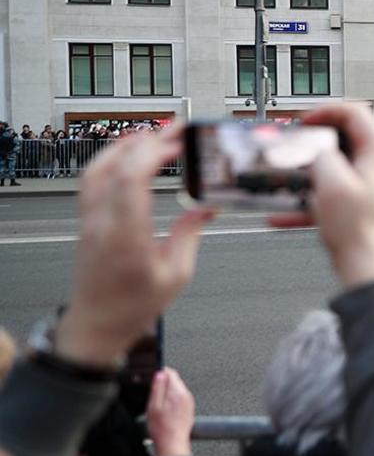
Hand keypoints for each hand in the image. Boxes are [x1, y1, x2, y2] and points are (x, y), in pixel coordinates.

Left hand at [57, 126, 212, 367]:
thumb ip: (190, 235)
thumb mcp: (176, 275)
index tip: (179, 141)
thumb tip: (205, 208)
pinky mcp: (86, 220)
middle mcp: (102, 223)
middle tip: (177, 130)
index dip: (154, 152)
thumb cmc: (134, 306)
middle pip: (116, 166)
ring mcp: (89, 220)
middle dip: (148, 141)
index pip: (130, 178)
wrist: (97, 324)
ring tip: (155, 136)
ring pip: (97, 167)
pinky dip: (111, 158)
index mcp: (126, 236)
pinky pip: (92, 179)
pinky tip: (130, 154)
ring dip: (126, 145)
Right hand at [146, 368, 194, 455]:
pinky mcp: (188, 409)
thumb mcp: (153, 406)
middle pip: (174, 380)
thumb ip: (157, 388)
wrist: (172, 444)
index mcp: (178, 392)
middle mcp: (186, 395)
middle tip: (153, 394)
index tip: (152, 377)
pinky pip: (179, 399)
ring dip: (167, 393)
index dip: (159, 372)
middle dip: (163, 384)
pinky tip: (165, 412)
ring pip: (176, 390)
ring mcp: (189, 402)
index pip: (171, 372)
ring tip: (158, 406)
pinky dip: (171, 401)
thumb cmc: (162, 429)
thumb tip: (159, 373)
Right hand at [270, 104, 373, 286]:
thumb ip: (319, 154)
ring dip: (305, 169)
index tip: (303, 122)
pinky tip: (281, 212)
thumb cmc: (356, 229)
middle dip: (311, 140)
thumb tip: (312, 145)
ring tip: (285, 175)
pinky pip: (327, 190)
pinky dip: (306, 196)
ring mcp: (368, 183)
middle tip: (292, 144)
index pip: (355, 113)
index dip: (325, 111)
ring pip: (332, 164)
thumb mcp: (331, 182)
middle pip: (342, 136)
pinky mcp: (357, 201)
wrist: (363, 265)